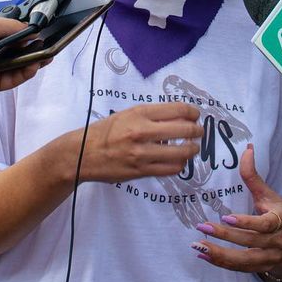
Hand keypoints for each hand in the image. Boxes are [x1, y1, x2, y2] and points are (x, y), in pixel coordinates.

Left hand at [0, 16, 40, 100]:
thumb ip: (11, 26)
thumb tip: (28, 29)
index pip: (9, 33)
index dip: (23, 34)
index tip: (37, 34)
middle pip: (15, 50)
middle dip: (31, 47)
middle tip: (45, 45)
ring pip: (16, 65)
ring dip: (31, 60)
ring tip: (45, 56)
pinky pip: (12, 78)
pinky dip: (24, 73)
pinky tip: (34, 66)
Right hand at [73, 102, 200, 183]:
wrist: (83, 153)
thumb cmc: (105, 131)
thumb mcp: (127, 114)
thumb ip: (152, 115)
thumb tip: (180, 118)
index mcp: (139, 114)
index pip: (177, 109)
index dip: (192, 112)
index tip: (195, 115)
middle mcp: (142, 132)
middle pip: (184, 130)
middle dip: (197, 131)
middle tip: (199, 132)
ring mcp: (142, 154)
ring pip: (181, 152)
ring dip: (192, 149)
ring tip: (192, 147)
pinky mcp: (141, 171)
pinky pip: (171, 169)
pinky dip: (180, 164)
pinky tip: (178, 160)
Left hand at [192, 144, 281, 278]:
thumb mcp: (270, 195)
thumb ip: (254, 176)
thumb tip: (247, 148)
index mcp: (281, 221)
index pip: (264, 224)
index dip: (246, 222)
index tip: (227, 217)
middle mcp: (277, 241)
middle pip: (250, 241)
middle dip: (225, 236)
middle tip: (203, 226)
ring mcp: (270, 257)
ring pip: (244, 260)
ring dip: (220, 254)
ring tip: (199, 246)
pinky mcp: (262, 267)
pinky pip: (241, 268)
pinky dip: (222, 263)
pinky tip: (204, 256)